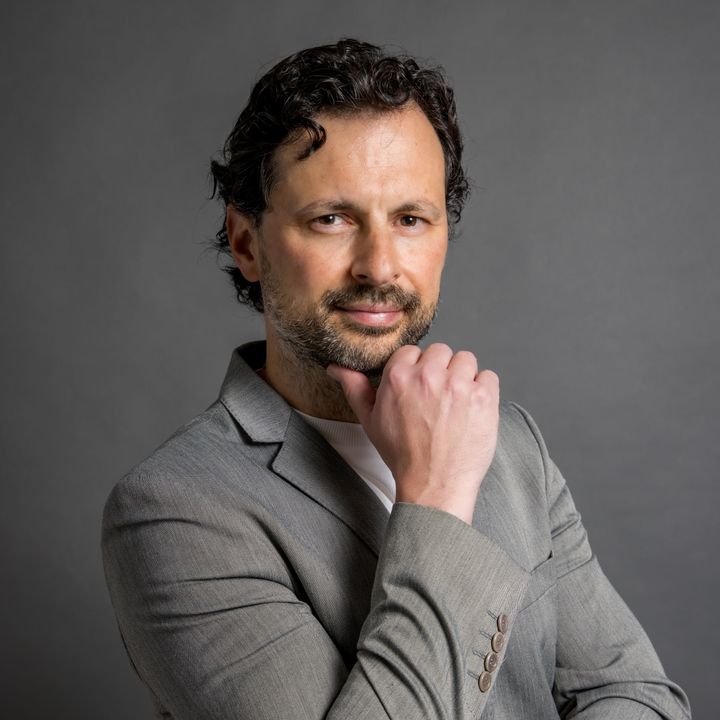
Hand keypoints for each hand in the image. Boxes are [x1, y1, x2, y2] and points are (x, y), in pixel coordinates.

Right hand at [327, 344, 498, 524]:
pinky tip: (472, 410)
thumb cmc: (402, 455)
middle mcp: (429, 375)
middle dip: (441, 371)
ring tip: (457, 404)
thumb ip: (355, 388)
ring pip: (466, 360)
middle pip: (441, 351)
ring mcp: (459, 385)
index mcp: (399, 376)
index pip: (413, 351)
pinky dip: (484, 390)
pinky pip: (488, 376)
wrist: (434, 485)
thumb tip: (337, 368)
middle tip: (439, 398)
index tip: (420, 388)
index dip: (417, 370)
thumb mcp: (370, 420)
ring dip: (463, 377)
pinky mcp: (484, 397)